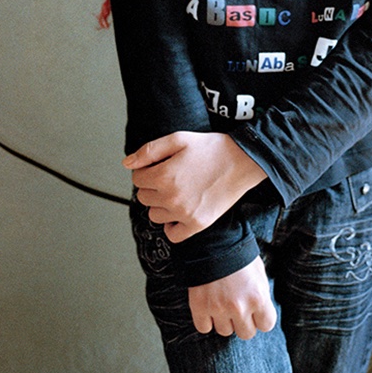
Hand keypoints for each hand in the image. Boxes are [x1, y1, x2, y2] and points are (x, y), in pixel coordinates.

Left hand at [125, 131, 267, 241]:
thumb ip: (149, 151)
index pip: (137, 179)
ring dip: (161, 204)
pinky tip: (180, 211)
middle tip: (174, 176)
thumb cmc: (213, 148)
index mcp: (164, 176)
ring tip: (180, 191)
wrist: (245, 161)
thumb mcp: (179, 139)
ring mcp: (184, 214)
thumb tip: (126, 164)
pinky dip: (172, 225)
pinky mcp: (197, 224)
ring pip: (154, 215)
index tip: (163, 165)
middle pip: (144, 197)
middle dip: (153, 186)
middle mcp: (171, 198)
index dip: (148, 170)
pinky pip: (172, 234)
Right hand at [187, 257, 276, 338]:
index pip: (266, 325)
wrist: (213, 243)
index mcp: (258, 297)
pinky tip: (210, 308)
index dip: (262, 319)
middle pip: (246, 334)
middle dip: (244, 323)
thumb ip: (261, 295)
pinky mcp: (199, 308)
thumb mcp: (259, 273)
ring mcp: (218, 309)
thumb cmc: (239, 256)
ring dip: (225, 321)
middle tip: (240, 310)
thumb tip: (261, 311)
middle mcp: (239, 307)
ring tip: (224, 304)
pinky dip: (206, 321)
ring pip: (225, 331)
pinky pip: (204, 328)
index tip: (258, 313)